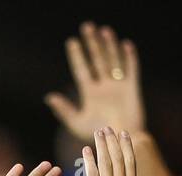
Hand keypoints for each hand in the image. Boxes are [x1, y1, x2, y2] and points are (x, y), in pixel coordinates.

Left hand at [45, 23, 143, 140]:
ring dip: (108, 46)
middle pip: (97, 60)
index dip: (77, 56)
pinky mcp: (132, 90)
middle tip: (86, 27)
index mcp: (90, 93)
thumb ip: (64, 110)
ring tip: (103, 31)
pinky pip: (131, 70)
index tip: (71, 42)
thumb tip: (49, 97)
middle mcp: (103, 87)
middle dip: (92, 44)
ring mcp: (118, 87)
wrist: (120, 142)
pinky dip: (129, 58)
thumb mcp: (77, 123)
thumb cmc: (98, 136)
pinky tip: (125, 45)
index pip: (82, 70)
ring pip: (112, 61)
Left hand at [83, 128, 144, 175]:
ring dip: (102, 145)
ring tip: (98, 133)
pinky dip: (90, 160)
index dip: (126, 146)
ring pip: (107, 161)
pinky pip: (93, 173)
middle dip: (113, 140)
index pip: (130, 162)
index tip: (123, 133)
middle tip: (107, 127)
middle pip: (119, 157)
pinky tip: (86, 149)